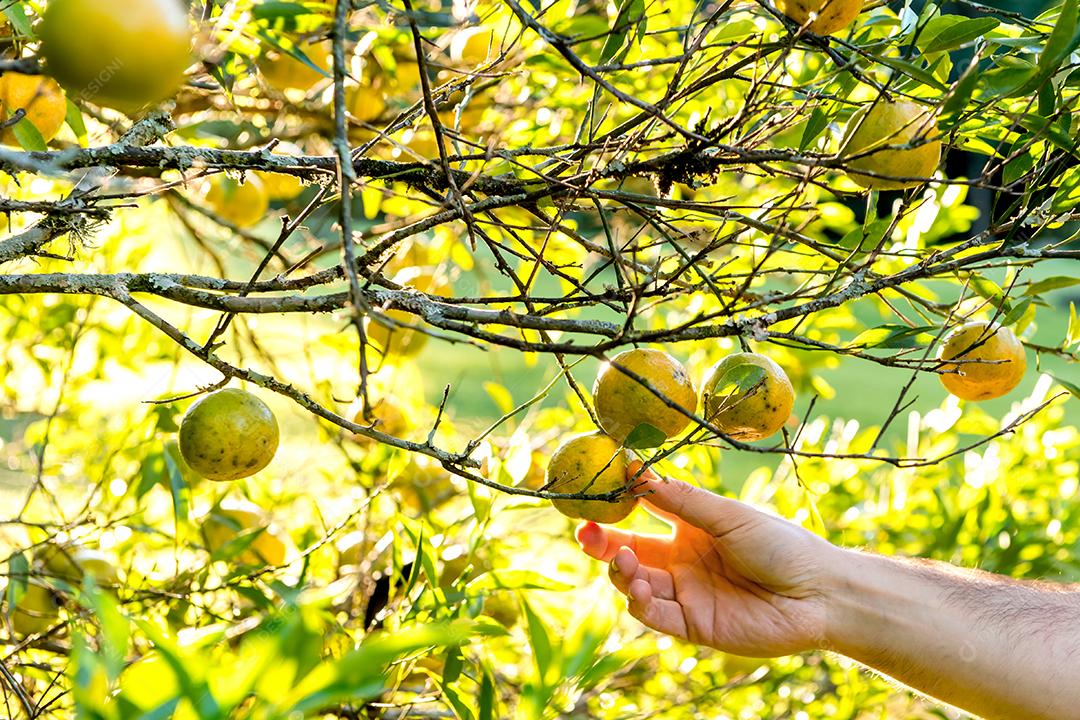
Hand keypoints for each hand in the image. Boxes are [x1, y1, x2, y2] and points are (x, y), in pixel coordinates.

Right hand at [576, 462, 837, 656]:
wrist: (820, 594)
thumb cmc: (781, 545)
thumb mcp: (728, 515)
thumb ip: (681, 500)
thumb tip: (634, 470)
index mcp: (691, 528)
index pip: (643, 514)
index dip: (616, 507)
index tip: (592, 495)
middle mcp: (683, 561)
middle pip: (630, 552)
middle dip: (603, 544)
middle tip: (585, 534)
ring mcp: (687, 595)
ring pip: (637, 585)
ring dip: (622, 573)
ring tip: (624, 561)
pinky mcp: (694, 626)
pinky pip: (656, 617)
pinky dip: (641, 604)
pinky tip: (640, 589)